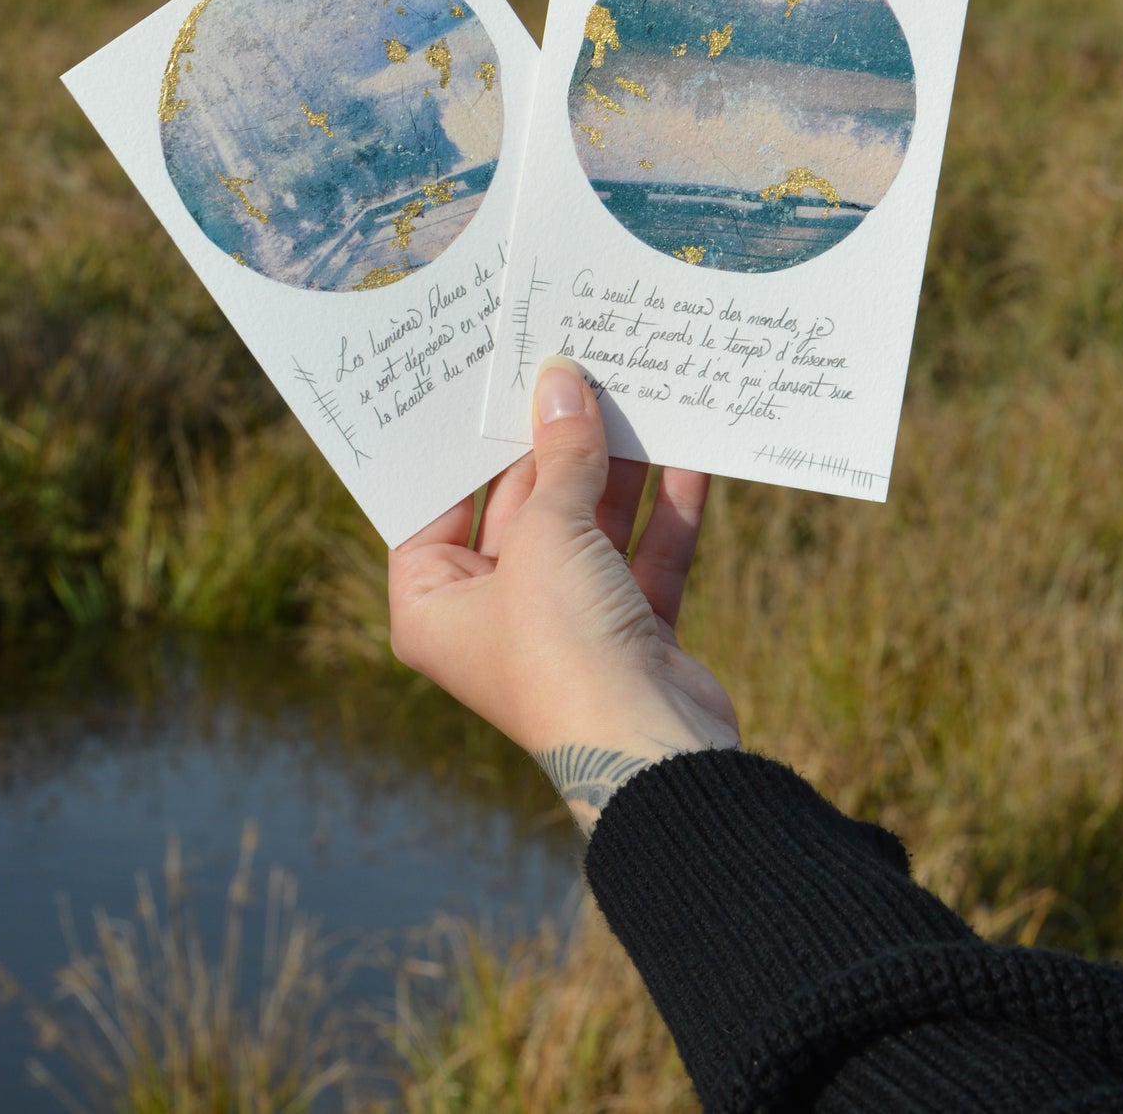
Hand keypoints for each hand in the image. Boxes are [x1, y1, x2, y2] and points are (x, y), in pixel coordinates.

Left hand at [388, 356, 739, 831]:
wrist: (651, 752)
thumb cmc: (564, 647)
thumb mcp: (550, 534)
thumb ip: (561, 458)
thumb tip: (561, 384)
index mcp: (435, 605)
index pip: (434, 507)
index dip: (462, 447)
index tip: (486, 383)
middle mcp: (494, 615)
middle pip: (521, 508)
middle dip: (555, 446)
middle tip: (575, 370)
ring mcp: (566, 624)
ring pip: (589, 527)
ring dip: (615, 468)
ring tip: (634, 393)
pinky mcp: (631, 632)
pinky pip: (645, 555)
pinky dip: (665, 509)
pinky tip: (688, 453)